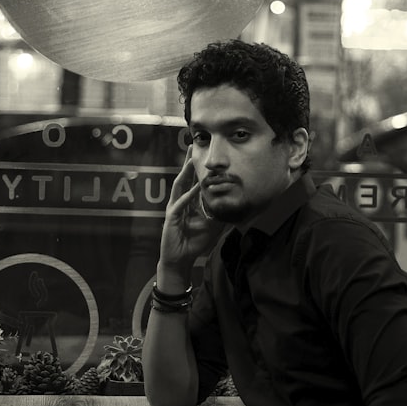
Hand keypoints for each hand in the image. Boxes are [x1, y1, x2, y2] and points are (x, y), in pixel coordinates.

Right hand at [158, 147, 223, 278]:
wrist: (181, 259)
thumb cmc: (194, 242)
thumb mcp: (212, 226)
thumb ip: (219, 213)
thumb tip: (235, 205)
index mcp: (189, 203)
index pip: (193, 182)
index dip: (198, 169)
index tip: (204, 154)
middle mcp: (180, 202)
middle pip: (184, 178)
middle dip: (188, 163)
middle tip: (192, 146)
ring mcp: (175, 209)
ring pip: (179, 186)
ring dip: (185, 173)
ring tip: (190, 160)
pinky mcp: (171, 218)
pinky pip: (180, 204)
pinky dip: (188, 195)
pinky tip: (194, 187)